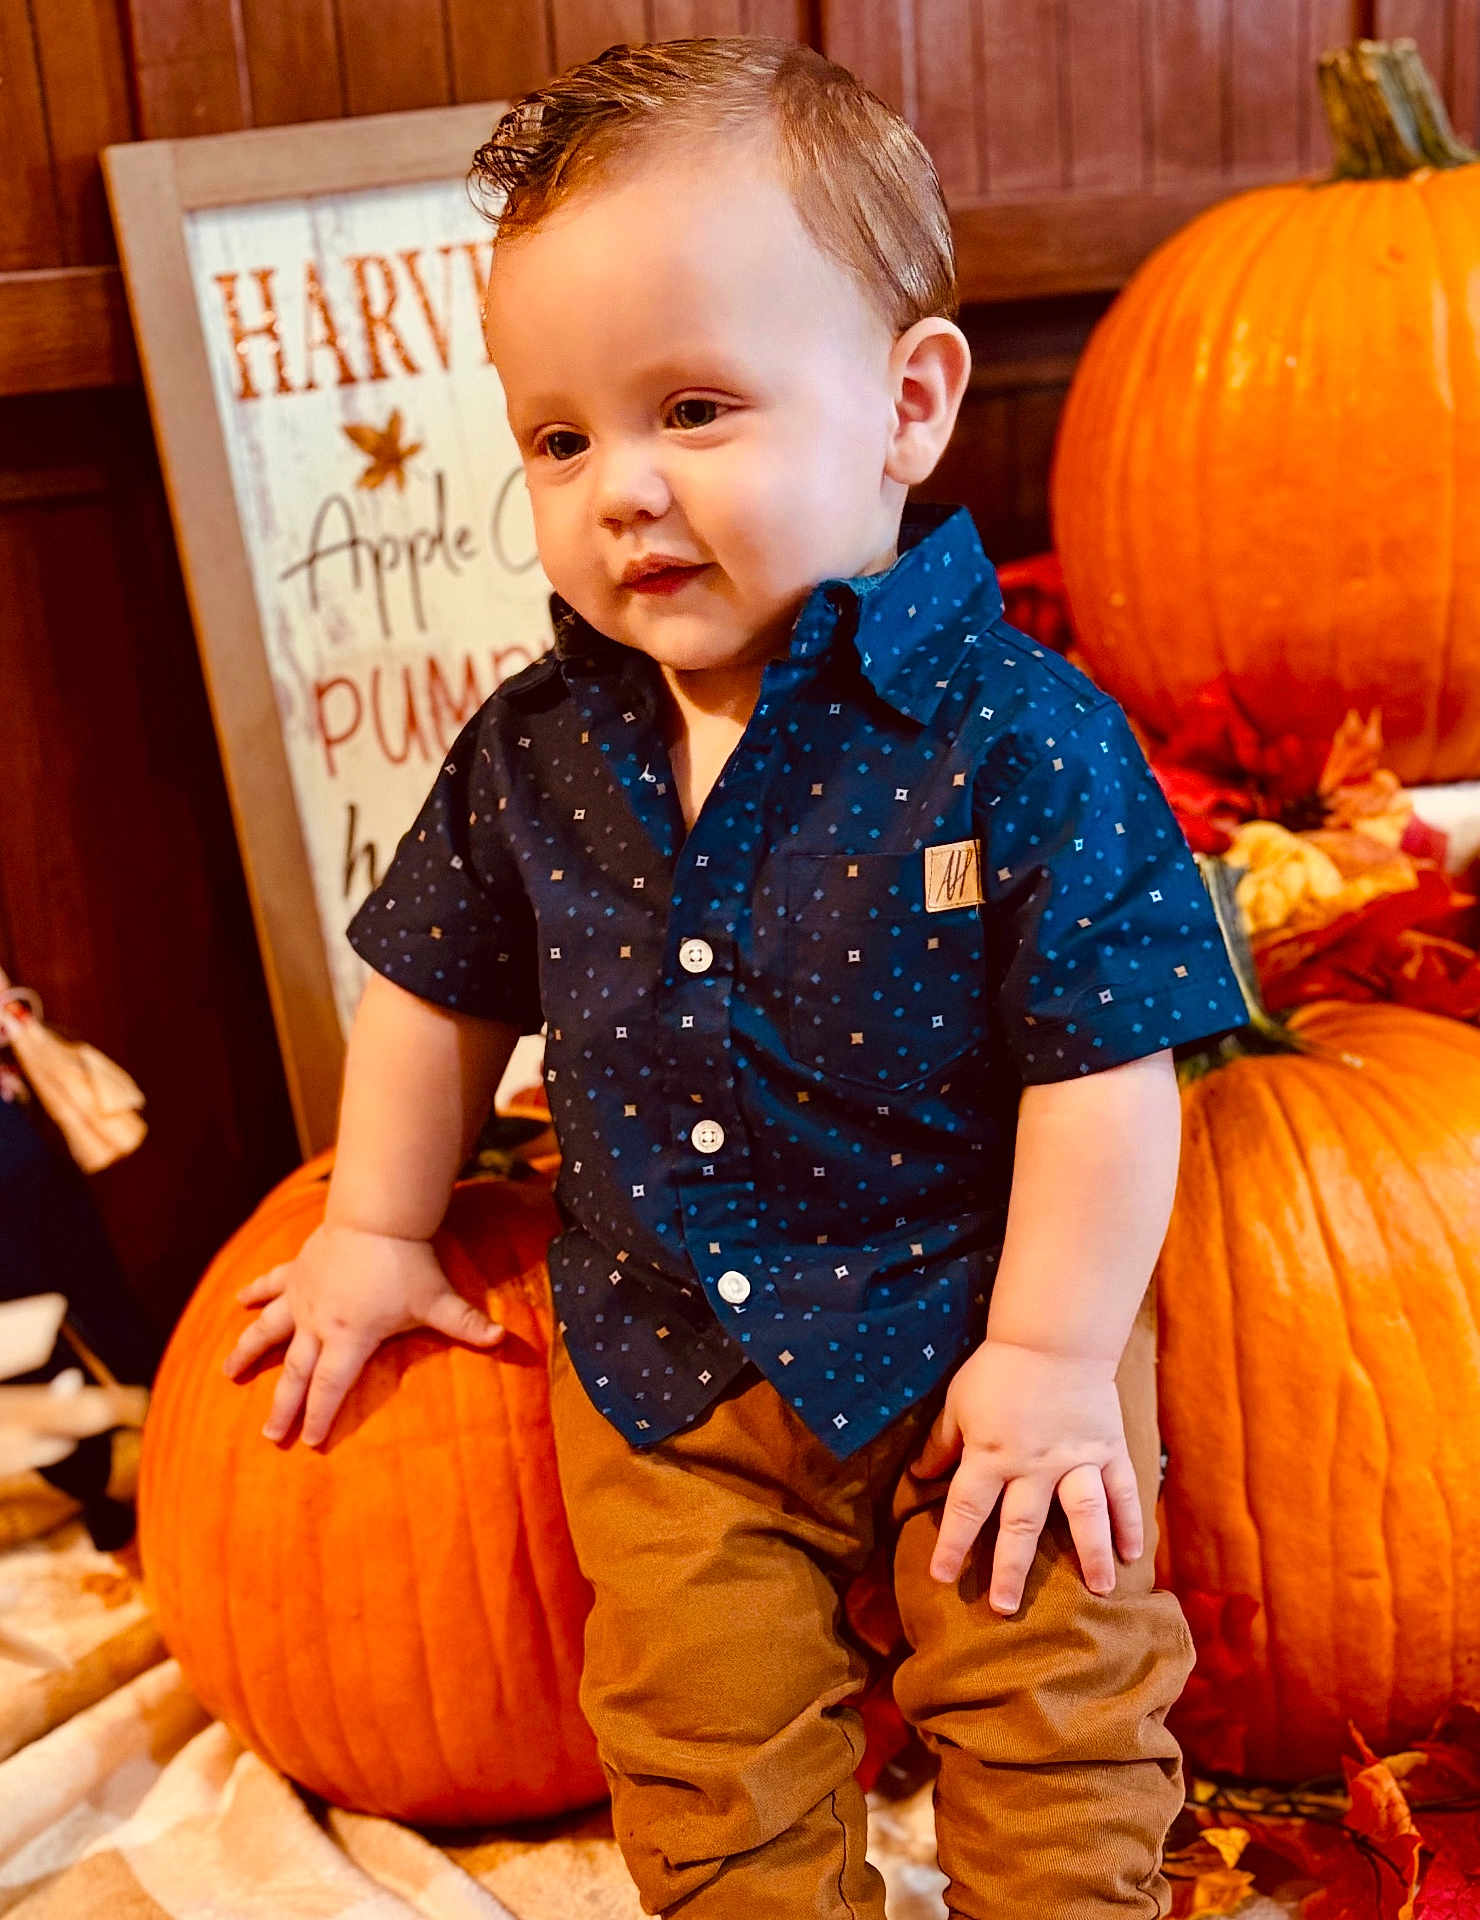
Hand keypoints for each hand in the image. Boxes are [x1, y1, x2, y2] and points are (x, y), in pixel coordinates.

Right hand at [220, 1220, 503, 1448]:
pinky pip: (271, 1284)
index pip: (331, 1387)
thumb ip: (468, 1325)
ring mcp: (303, 1295)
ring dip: (248, 1353)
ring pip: (269, 1330)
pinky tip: (237, 1302)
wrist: (377, 1214)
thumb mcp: (439, 1300)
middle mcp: (318, 1322)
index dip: (320, 1416)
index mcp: (350, 1337)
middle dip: (282, 1406)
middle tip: (269, 1434)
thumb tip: (506, 1341)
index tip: (309, 1442)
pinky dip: (254, 1292)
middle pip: (296, 1372)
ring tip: (228, 1374)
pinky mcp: (297, 1269)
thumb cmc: (408, 1262)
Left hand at [908, 1338, 1142, 1613]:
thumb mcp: (959, 1402)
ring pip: (1083, 1514)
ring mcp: (1075, 1458)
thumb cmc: (999, 1369)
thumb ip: (942, 1443)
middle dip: (1011, 1570)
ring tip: (1097, 1591)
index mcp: (990, 1453)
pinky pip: (1122, 1490)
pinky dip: (1130, 1521)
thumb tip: (919, 1476)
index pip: (966, 1508)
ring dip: (1090, 1555)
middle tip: (1005, 1608)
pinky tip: (1134, 1554)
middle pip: (1020, 1526)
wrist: (1053, 1337)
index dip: (953, 1544)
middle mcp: (1033, 1464)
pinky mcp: (1107, 1448)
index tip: (943, 1578)